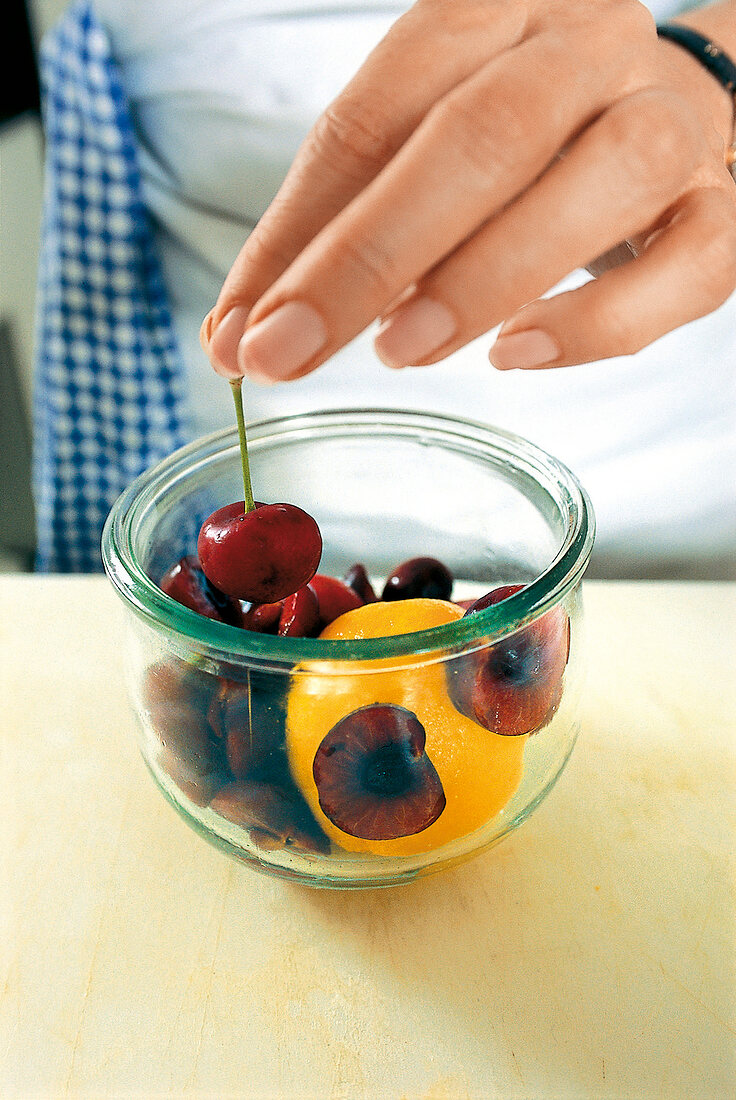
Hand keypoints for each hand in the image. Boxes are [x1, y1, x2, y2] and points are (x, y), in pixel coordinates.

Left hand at [201, 0, 735, 380]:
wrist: (682, 112)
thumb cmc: (530, 141)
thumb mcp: (427, 145)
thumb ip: (343, 224)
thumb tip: (242, 332)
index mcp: (493, 13)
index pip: (374, 115)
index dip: (296, 230)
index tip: (240, 328)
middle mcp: (588, 49)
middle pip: (476, 139)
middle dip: (365, 258)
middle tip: (286, 352)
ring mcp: (667, 125)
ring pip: (592, 185)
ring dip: (480, 279)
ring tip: (397, 351)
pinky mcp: (720, 214)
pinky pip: (680, 269)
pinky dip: (595, 322)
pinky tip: (515, 355)